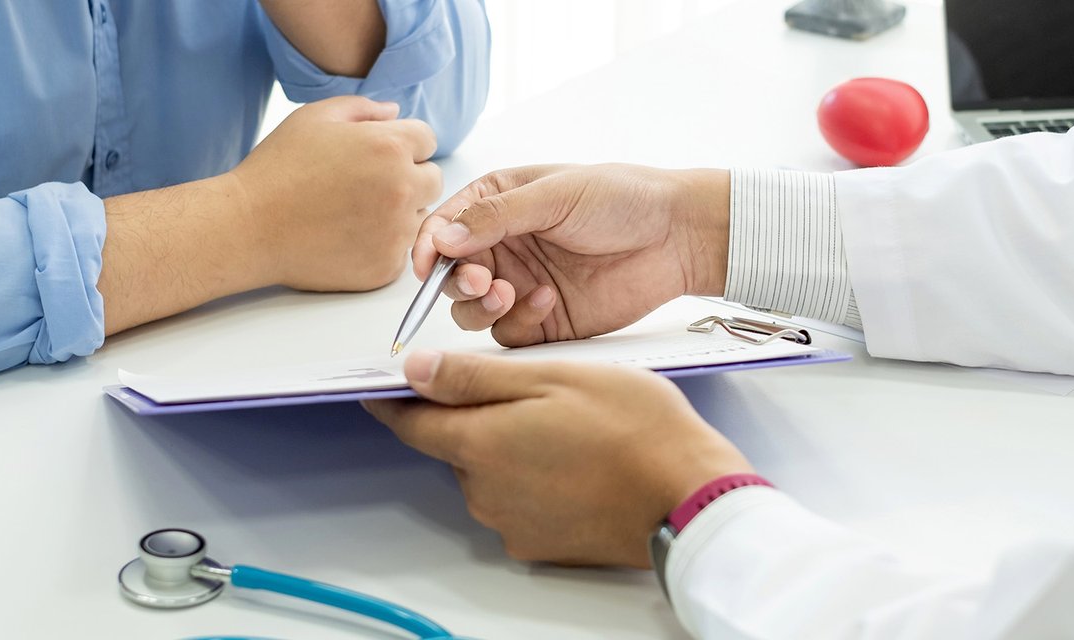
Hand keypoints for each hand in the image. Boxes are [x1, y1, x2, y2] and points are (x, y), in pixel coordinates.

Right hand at [232, 95, 441, 291]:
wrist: (248, 227)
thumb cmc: (277, 169)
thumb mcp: (315, 117)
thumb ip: (363, 108)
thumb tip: (395, 112)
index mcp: (390, 147)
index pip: (427, 140)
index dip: (402, 144)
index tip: (376, 155)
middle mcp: (402, 189)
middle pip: (431, 179)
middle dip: (407, 177)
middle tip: (365, 186)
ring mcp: (396, 231)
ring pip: (419, 217)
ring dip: (398, 213)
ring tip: (352, 212)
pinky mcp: (386, 266)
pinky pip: (400, 250)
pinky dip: (382, 244)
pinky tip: (347, 236)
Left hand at [363, 351, 752, 567]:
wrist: (688, 498)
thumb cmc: (634, 430)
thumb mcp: (552, 377)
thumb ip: (475, 377)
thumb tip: (416, 371)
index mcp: (479, 444)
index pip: (411, 422)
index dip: (396, 400)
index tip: (385, 385)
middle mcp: (484, 493)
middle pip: (458, 445)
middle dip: (480, 417)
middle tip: (534, 392)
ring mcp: (511, 524)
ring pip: (490, 473)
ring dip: (512, 448)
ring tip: (569, 427)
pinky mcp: (540, 545)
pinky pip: (519, 502)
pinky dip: (535, 481)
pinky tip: (577, 463)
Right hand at [411, 164, 730, 346]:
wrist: (677, 236)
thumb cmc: (623, 198)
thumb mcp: (554, 194)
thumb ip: (495, 217)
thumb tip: (441, 236)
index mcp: (497, 205)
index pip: (443, 229)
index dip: (428, 249)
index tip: (428, 267)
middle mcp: (503, 247)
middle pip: (451, 276)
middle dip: (456, 282)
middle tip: (480, 281)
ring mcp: (521, 285)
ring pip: (471, 311)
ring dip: (479, 306)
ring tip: (508, 292)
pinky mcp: (544, 320)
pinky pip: (508, 335)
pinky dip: (518, 323)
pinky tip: (547, 301)